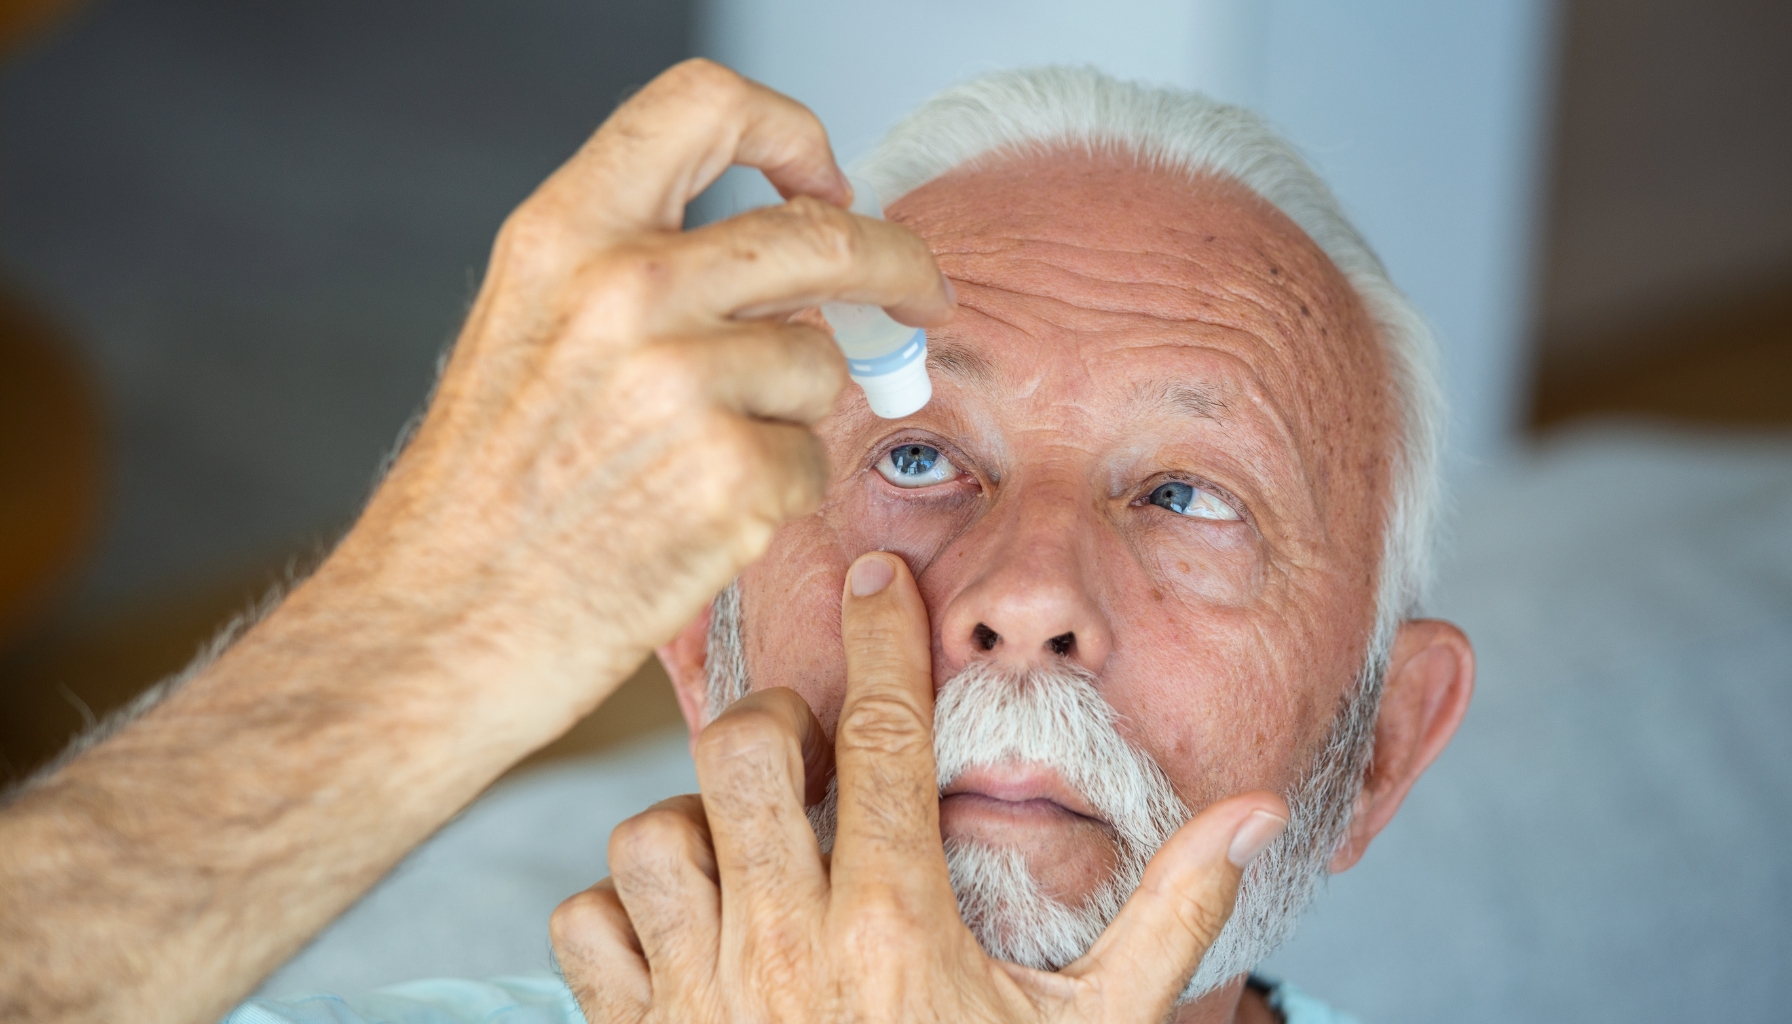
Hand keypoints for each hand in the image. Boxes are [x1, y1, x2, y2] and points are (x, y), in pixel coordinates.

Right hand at [0, 61, 954, 1023]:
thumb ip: (638, 271)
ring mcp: (682, 382)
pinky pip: (810, 460)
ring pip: (820, 362)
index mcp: (564, 234)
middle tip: (917, 294)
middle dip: (894, 262)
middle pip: (822, 233)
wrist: (428, 631)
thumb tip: (781, 255)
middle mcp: (625, 288)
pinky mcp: (731, 478)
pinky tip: (700, 523)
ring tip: (701, 466)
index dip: (790, 132)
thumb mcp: (528, 331)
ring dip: (792, 413)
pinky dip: (777, 494)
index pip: (706, 104)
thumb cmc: (479, 498)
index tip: (825, 181)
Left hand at [551, 552, 1290, 1023]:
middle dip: (774, 728)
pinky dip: (621, 913)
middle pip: (739, 755)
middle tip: (813, 756)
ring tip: (748, 855)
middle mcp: (782, 947)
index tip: (877, 578)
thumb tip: (1253, 812)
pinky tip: (685, 931)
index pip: (887, 739)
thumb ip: (1168, 918)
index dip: (885, 639)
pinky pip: (584, 926)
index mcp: (896, 926)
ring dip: (692, 825)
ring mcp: (696, 997)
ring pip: (649, 833)